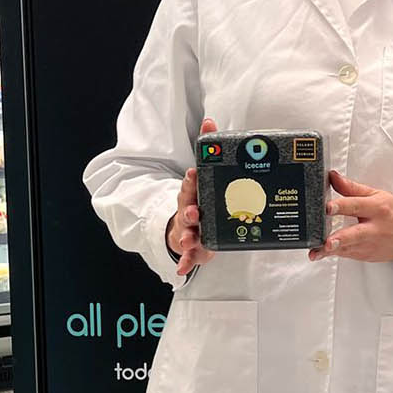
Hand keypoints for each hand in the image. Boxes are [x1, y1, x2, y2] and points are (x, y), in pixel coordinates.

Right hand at [168, 117, 217, 276]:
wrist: (188, 226)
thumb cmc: (200, 199)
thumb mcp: (204, 178)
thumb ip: (207, 149)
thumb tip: (210, 121)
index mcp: (193, 194)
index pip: (191, 185)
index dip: (191, 181)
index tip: (193, 174)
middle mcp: (188, 212)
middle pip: (186, 210)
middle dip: (189, 211)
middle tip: (194, 211)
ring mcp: (188, 231)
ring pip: (186, 233)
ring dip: (187, 237)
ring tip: (190, 240)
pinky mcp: (193, 248)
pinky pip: (188, 256)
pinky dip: (185, 262)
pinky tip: (182, 270)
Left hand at [310, 170, 392, 264]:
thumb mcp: (376, 195)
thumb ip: (352, 188)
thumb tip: (333, 177)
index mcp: (377, 208)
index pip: (357, 205)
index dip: (342, 205)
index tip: (328, 207)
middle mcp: (374, 228)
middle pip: (356, 234)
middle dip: (340, 239)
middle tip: (327, 242)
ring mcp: (370, 245)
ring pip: (348, 249)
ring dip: (331, 251)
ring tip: (316, 252)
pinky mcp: (366, 256)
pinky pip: (347, 254)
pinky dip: (334, 253)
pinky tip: (321, 253)